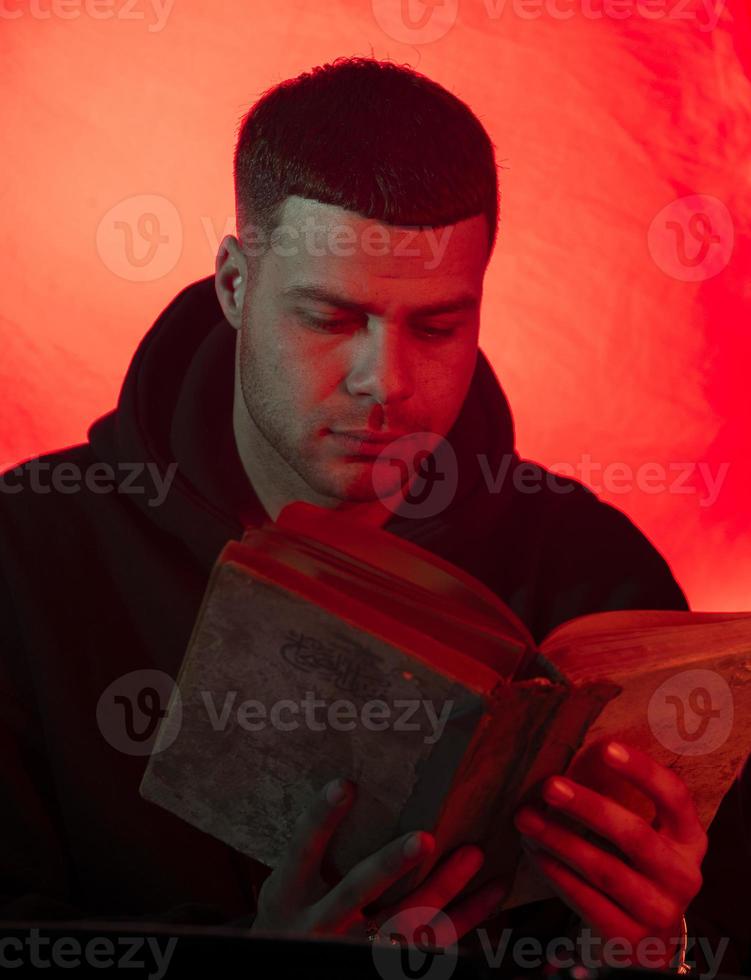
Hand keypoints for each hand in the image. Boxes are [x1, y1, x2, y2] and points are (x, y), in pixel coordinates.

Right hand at [251, 777, 510, 945]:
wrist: (290, 966)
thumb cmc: (291, 910)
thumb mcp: (288, 883)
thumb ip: (312, 847)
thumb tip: (348, 781)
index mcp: (289, 894)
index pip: (304, 849)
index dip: (321, 818)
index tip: (344, 785)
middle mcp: (321, 924)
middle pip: (358, 891)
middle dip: (391, 866)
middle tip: (425, 838)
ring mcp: (355, 947)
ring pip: (405, 921)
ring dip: (443, 889)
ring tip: (473, 855)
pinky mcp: (386, 959)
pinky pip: (433, 940)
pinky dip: (467, 916)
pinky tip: (493, 891)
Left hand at [513, 737, 706, 971]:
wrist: (649, 942)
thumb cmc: (637, 868)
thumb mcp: (648, 835)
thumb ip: (624, 801)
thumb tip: (569, 753)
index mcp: (690, 838)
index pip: (674, 797)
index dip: (643, 771)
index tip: (607, 748)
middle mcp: (683, 875)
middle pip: (635, 836)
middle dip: (589, 807)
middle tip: (549, 785)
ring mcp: (660, 911)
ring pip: (606, 871)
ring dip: (561, 840)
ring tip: (526, 818)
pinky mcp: (632, 940)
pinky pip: (589, 902)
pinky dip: (559, 875)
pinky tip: (535, 853)